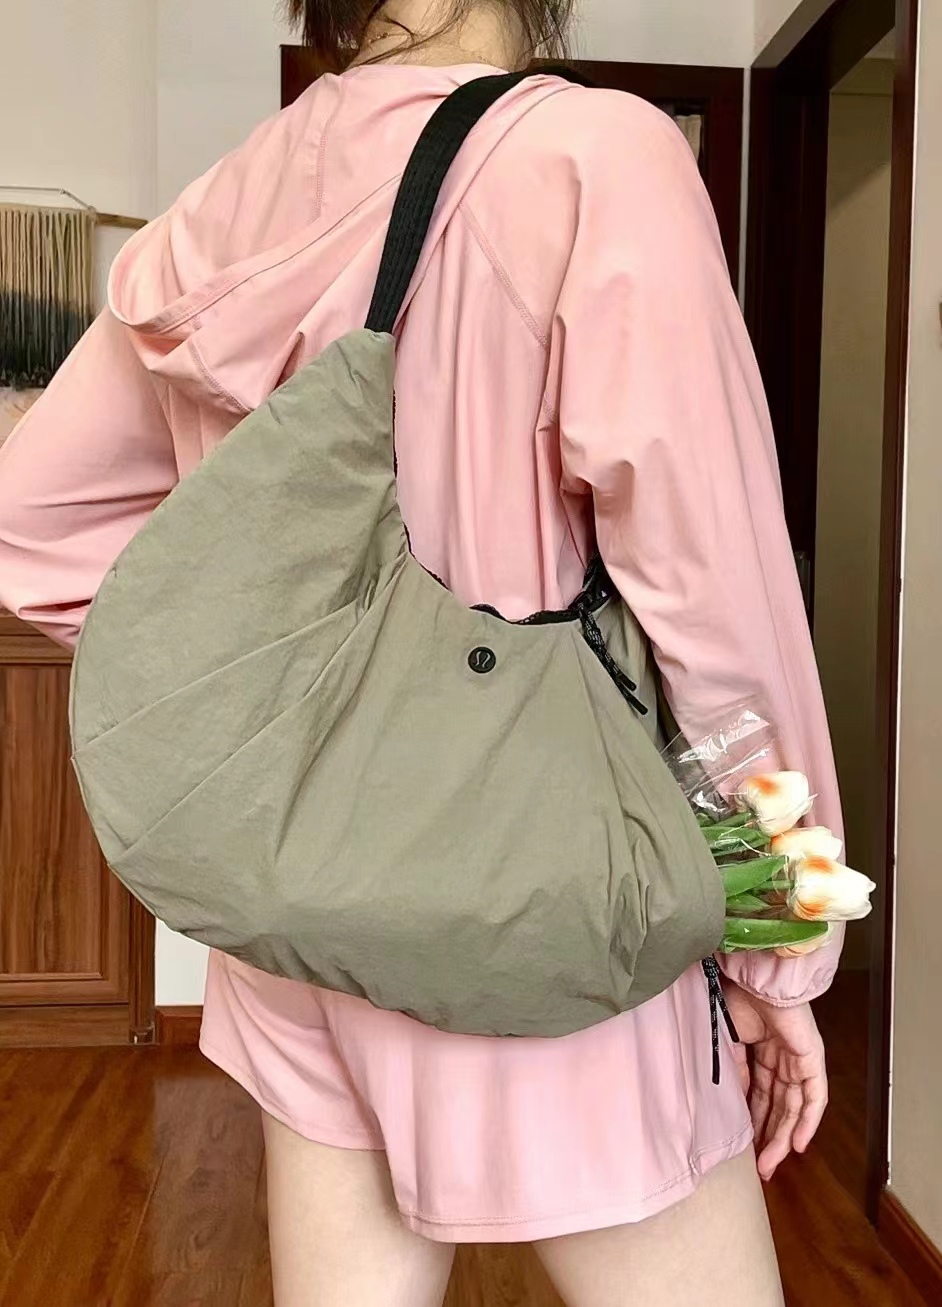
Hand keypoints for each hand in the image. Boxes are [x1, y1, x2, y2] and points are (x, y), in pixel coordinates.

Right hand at [721, 980, 827, 1181]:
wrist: (753, 976)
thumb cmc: (736, 998)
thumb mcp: (728, 1042)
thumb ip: (735, 1072)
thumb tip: (737, 1103)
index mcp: (763, 1050)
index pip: (761, 1094)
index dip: (753, 1120)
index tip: (744, 1147)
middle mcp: (783, 1058)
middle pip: (779, 1105)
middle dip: (769, 1136)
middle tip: (761, 1167)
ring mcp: (799, 1059)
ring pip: (794, 1107)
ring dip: (783, 1136)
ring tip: (771, 1164)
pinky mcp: (812, 1058)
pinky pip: (813, 1096)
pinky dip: (807, 1121)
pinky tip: (797, 1144)